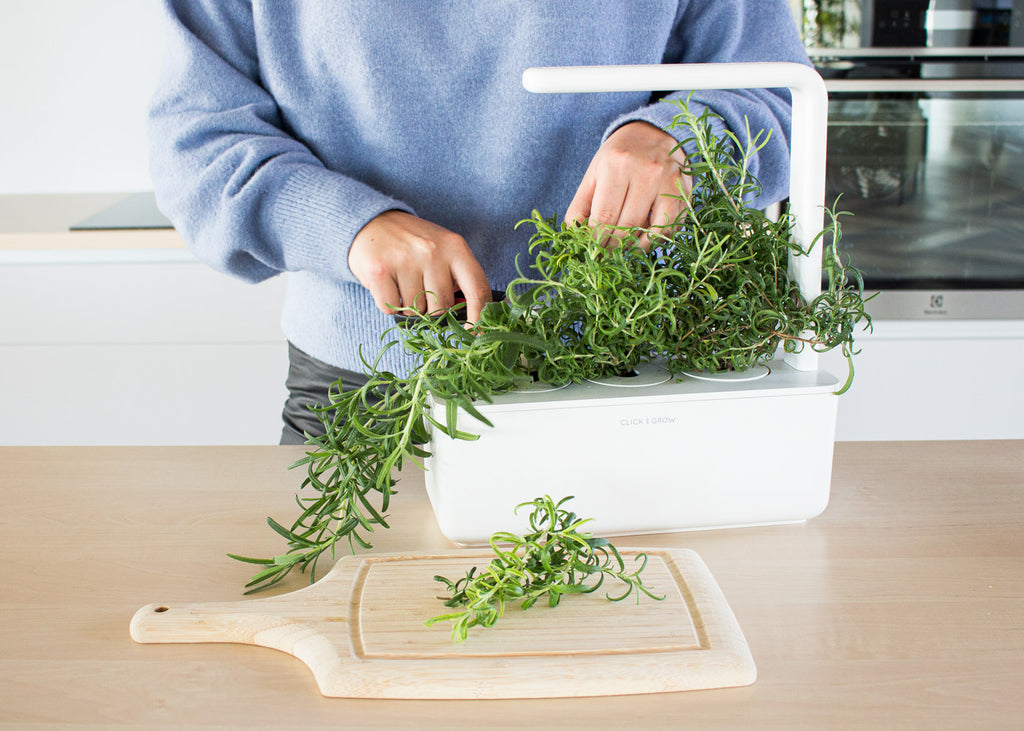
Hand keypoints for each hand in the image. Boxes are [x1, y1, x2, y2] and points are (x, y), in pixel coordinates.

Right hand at [348, 210, 491, 321]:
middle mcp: (432, 251)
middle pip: (443, 307)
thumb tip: (473, 320)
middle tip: (420, 289)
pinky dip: (389, 304)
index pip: (478, 289)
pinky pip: (391, 308)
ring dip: (409, 306)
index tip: (476, 334)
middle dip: (432, 309)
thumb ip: (459, 278)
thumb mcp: (443, 250)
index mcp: (455, 247)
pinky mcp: (379, 270)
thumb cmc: (413, 244)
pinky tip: (388, 284)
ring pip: (415, 311)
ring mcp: (405, 259)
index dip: (479, 317)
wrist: (372, 223)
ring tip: (402, 282)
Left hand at [566, 121, 691, 248]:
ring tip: (622, 252)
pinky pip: (669, 229)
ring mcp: (667, 182)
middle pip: (626, 227)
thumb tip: (574, 237)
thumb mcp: (593, 175)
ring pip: (649, 232)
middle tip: (605, 257)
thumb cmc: (617, 158)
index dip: (596, 243)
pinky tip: (642, 242)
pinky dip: (654, 242)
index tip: (591, 256)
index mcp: (616, 166)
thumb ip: (580, 206)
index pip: (604, 218)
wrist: (653, 132)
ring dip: (633, 249)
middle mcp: (645, 172)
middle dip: (612, 248)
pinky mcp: (684, 192)